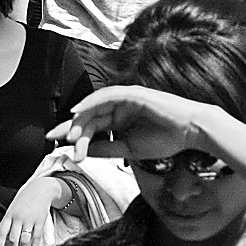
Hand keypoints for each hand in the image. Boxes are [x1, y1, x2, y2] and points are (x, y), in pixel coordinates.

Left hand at [0, 177, 62, 245]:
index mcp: (10, 214)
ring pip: (24, 240)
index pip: (2, 232)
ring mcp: (29, 220)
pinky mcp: (40, 221)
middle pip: (13, 239)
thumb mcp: (12, 208)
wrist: (40, 189)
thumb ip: (8, 221)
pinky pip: (36, 237)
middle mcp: (19, 218)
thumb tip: (0, 236)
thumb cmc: (24, 200)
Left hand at [47, 86, 211, 161]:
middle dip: (72, 128)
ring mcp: (125, 99)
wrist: (190, 132)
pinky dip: (93, 102)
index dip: (74, 134)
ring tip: (70, 134)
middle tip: (55, 138)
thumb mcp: (130, 150)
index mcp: (119, 121)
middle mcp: (119, 108)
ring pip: (96, 107)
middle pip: (89, 117)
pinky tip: (80, 110)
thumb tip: (84, 152)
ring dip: (82, 120)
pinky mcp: (132, 93)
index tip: (57, 143)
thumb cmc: (166, 140)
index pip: (92, 127)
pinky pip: (108, 96)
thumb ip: (108, 149)